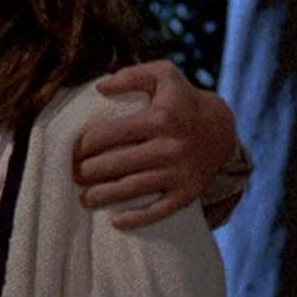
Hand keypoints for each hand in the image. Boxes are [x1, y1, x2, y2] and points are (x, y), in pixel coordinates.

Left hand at [75, 60, 235, 229]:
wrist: (222, 129)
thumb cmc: (183, 100)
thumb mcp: (164, 75)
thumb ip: (132, 75)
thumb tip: (100, 87)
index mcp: (159, 118)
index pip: (110, 133)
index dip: (85, 144)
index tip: (73, 150)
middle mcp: (169, 147)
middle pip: (117, 163)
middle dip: (88, 171)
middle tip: (74, 174)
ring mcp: (179, 173)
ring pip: (132, 188)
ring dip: (103, 196)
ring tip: (84, 198)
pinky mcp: (187, 193)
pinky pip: (159, 210)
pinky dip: (136, 219)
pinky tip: (116, 221)